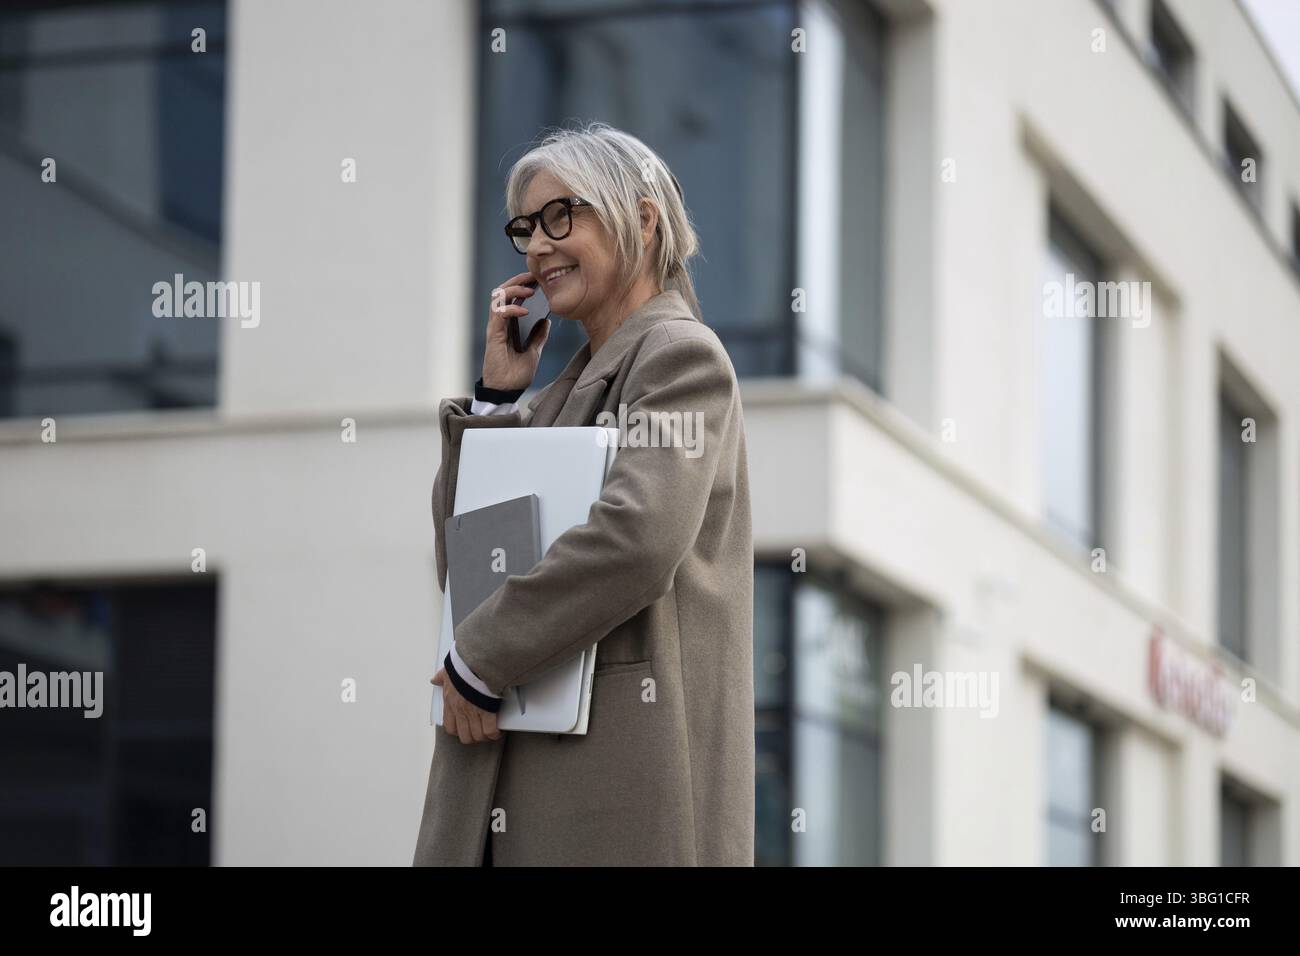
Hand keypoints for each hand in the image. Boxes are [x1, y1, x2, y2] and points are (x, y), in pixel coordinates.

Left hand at [432, 667, 501, 744]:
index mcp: (450, 702)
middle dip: (473, 737)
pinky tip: (497, 731)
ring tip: (490, 732)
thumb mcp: (448, 671)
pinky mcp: (487, 711)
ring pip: (477, 736)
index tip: (465, 728)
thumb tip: (434, 679)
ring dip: (484, 736)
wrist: (477, 662)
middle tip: (480, 732)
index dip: (459, 731)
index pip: (450, 727)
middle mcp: (460, 710)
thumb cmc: (463, 666)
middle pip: (465, 736)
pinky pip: (490, 731)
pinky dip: (494, 733)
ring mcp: (473, 712)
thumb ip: (441, 677)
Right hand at [482, 270, 550, 390]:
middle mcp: (499, 323)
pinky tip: (525, 311)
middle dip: (517, 280)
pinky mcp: (493, 335)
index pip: (511, 297)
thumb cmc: (515, 375)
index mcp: (508, 326)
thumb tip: (545, 321)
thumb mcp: (533, 353)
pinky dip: (512, 308)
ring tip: (529, 290)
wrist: (506, 392)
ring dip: (513, 289)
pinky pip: (499, 313)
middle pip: (502, 291)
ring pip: (498, 297)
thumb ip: (537, 337)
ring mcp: (495, 328)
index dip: (522, 285)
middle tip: (532, 276)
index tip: (537, 279)